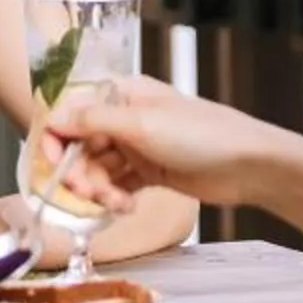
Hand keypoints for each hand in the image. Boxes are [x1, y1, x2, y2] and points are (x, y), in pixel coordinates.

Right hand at [39, 76, 281, 211]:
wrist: (250, 166)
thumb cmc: (202, 135)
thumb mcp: (142, 124)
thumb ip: (93, 121)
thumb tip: (53, 117)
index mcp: (120, 94)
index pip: (69, 112)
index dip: (54, 139)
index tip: (52, 166)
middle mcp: (124, 118)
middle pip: (79, 146)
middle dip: (79, 173)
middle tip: (89, 193)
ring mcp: (137, 146)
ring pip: (97, 170)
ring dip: (99, 190)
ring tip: (116, 204)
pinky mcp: (149, 172)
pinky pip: (117, 186)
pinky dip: (116, 199)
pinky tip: (126, 208)